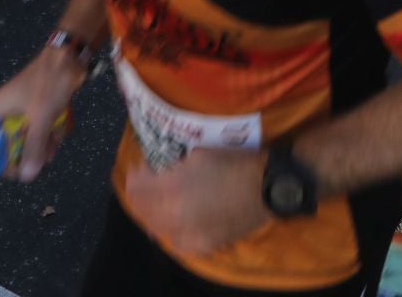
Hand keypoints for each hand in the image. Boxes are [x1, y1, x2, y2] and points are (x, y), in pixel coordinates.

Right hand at [0, 50, 85, 182]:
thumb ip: (33, 148)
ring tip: (57, 131)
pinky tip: (62, 124)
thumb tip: (27, 177)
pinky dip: (52, 132)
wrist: (67, 58)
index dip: (4, 164)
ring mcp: (18, 114)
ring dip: (46, 142)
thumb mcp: (41, 119)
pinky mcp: (34, 112)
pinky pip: (39, 132)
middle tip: (47, 150)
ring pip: (29, 142)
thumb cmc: (48, 84)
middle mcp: (0, 115)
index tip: (23, 171)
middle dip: (33, 151)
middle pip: (11, 149)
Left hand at [123, 149, 270, 258]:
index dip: (137, 174)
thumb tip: (159, 170)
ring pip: (155, 228)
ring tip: (165, 199)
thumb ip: (172, 166)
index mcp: (172, 190)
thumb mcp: (198, 154)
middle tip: (152, 180)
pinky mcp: (200, 247)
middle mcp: (173, 218)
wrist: (266, 188)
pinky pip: (174, 240)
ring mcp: (186, 237)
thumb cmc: (233, 163)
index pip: (135, 188)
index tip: (145, 165)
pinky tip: (180, 217)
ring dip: (155, 212)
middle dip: (142, 193)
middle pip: (140, 210)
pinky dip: (172, 229)